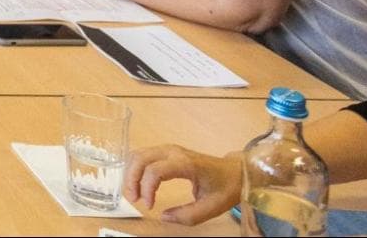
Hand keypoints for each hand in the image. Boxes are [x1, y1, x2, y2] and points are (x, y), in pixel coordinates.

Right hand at [124, 145, 241, 223]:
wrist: (236, 172)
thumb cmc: (225, 188)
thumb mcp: (211, 208)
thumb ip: (187, 215)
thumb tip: (163, 216)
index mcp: (186, 164)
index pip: (155, 171)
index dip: (146, 189)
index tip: (149, 206)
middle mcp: (173, 151)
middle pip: (140, 159)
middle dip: (131, 180)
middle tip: (133, 199)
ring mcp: (168, 149)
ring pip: (138, 155)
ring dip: (131, 174)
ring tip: (134, 193)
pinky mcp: (166, 151)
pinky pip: (143, 156)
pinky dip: (135, 169)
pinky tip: (138, 184)